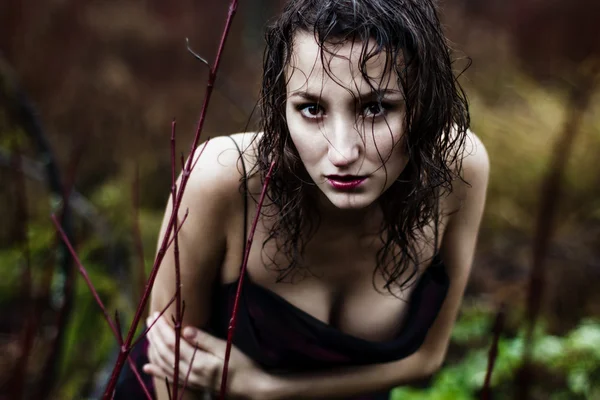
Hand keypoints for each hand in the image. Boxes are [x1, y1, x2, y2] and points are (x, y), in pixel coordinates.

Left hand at [143, 313, 272, 398]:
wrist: (251, 388)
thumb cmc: (242, 366)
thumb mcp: (226, 349)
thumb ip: (204, 340)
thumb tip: (185, 330)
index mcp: (198, 362)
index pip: (173, 343)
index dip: (162, 328)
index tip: (156, 314)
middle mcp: (189, 373)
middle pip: (165, 353)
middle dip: (155, 335)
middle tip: (149, 319)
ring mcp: (189, 381)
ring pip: (164, 364)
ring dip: (153, 349)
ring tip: (148, 335)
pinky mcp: (191, 385)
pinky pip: (169, 377)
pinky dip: (156, 371)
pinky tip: (147, 366)